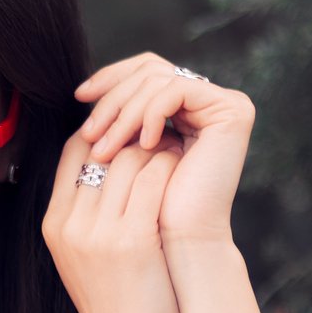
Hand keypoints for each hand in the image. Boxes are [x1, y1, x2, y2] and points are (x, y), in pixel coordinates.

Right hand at [40, 128, 186, 312]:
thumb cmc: (121, 308)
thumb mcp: (89, 257)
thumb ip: (92, 213)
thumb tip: (117, 163)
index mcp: (53, 224)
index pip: (74, 149)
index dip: (108, 130)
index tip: (137, 130)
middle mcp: (67, 224)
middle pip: (102, 148)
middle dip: (138, 133)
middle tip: (168, 131)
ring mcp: (95, 232)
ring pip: (129, 158)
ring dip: (159, 146)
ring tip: (182, 147)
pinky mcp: (129, 240)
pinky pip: (152, 180)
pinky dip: (172, 167)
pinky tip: (188, 168)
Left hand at [74, 54, 254, 245]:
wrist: (178, 243)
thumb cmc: (147, 209)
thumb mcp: (122, 154)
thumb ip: (114, 121)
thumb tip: (83, 91)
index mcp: (183, 107)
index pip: (143, 72)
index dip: (110, 78)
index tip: (79, 96)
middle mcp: (206, 101)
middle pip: (150, 69)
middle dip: (112, 99)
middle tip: (89, 131)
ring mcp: (223, 103)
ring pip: (158, 79)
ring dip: (124, 113)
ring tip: (106, 149)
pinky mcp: (233, 110)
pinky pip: (178, 89)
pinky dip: (152, 113)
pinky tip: (142, 144)